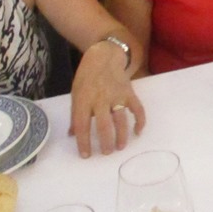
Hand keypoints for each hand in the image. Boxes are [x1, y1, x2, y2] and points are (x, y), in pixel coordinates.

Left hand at [68, 41, 145, 157]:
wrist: (105, 56)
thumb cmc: (87, 76)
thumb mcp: (76, 93)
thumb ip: (76, 114)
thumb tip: (72, 134)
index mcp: (84, 100)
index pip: (82, 125)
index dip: (83, 142)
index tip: (86, 155)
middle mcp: (100, 99)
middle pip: (104, 125)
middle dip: (105, 142)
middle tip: (106, 153)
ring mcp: (117, 95)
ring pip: (121, 120)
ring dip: (121, 136)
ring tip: (120, 147)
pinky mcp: (129, 93)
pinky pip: (137, 109)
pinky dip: (140, 121)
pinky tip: (138, 131)